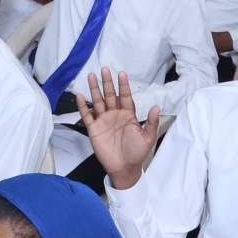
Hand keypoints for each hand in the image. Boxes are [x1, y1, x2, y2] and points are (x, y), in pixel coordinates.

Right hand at [79, 69, 161, 190]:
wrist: (124, 168)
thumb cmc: (137, 153)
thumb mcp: (148, 138)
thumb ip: (151, 122)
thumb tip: (157, 107)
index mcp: (128, 115)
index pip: (125, 97)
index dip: (123, 86)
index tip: (121, 74)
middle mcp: (115, 115)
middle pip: (110, 95)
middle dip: (107, 83)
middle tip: (104, 69)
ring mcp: (104, 121)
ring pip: (98, 101)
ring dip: (94, 89)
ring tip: (91, 76)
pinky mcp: (94, 129)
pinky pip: (87, 116)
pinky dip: (83, 107)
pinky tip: (80, 97)